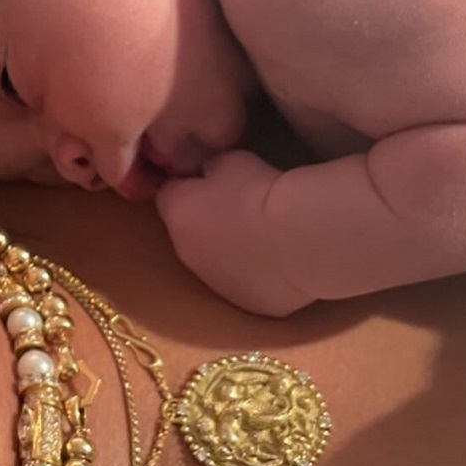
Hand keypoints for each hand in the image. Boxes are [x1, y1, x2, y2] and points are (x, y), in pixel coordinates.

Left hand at [155, 150, 310, 316]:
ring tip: (266, 237)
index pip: (168, 194)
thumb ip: (211, 168)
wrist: (297, 238)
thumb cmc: (259, 192)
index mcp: (177, 215)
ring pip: (218, 264)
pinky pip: (248, 285)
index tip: (210, 177)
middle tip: (241, 207)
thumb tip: (208, 174)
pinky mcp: (248, 305)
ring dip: (231, 252)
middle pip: (190, 233)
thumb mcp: (229, 161)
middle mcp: (187, 255)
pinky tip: (281, 260)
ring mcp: (217, 285)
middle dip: (208, 222)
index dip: (189, 184)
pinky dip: (258, 274)